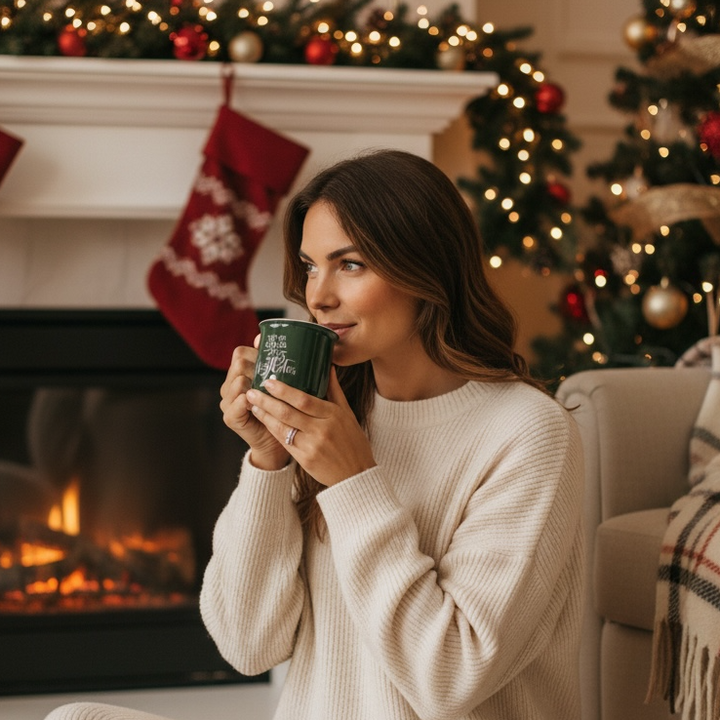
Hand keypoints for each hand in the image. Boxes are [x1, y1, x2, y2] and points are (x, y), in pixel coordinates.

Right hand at [220, 342, 289, 470]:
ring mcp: (228, 401)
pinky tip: (257, 401)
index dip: (256, 352)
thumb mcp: (286, 386)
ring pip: (237, 381)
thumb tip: (296, 345)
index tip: (275, 358)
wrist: (278, 442)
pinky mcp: (230, 417)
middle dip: (257, 366)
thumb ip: (287, 367)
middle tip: (275, 373)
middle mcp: (231, 385)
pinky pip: (236, 404)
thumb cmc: (286, 411)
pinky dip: (247, 401)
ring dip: (254, 381)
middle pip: (238, 363)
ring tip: (269, 387)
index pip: (241, 353)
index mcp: (242, 374)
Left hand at [245, 367, 375, 485]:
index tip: (269, 382)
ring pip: (283, 428)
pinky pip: (284, 442)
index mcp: (334, 415)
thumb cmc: (353, 441)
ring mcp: (312, 446)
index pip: (304, 399)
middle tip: (252, 391)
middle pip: (288, 412)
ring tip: (253, 404)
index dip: (284, 391)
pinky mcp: (305, 459)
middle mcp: (322, 430)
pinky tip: (264, 421)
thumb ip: (335, 391)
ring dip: (265, 415)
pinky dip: (273, 430)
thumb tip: (327, 367)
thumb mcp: (348, 414)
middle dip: (267, 401)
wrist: (356, 474)